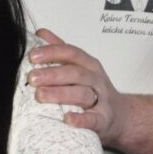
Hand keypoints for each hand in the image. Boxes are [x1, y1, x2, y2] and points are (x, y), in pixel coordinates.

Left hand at [29, 28, 125, 145]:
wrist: (120, 115)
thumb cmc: (94, 89)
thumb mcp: (80, 67)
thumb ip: (60, 50)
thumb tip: (40, 33)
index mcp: (88, 64)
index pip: (70, 53)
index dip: (52, 53)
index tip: (33, 56)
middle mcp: (96, 79)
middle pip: (75, 73)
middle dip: (52, 74)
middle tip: (31, 78)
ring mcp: (101, 99)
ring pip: (82, 94)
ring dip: (60, 94)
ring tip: (40, 95)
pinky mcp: (103, 120)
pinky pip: (93, 119)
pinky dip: (81, 119)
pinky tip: (67, 119)